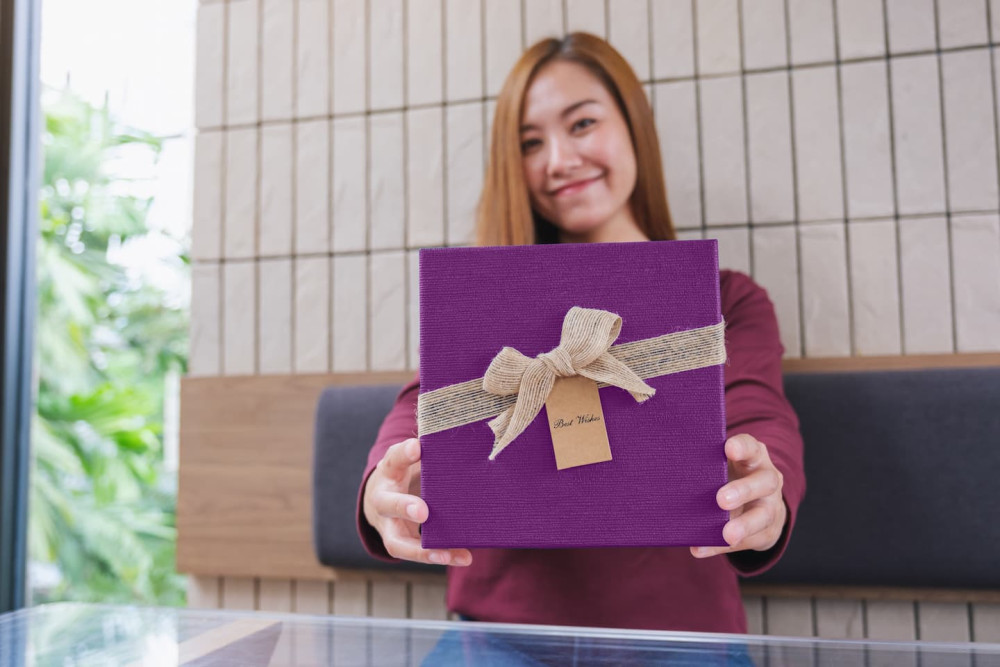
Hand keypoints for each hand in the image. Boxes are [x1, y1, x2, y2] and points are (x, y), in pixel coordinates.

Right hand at [363, 437, 472, 566]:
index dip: (404, 453)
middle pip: (387, 504)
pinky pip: (417, 554)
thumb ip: (429, 453)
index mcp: (389, 472)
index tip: (417, 447)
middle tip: (423, 512)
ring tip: (447, 555)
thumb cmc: (405, 473)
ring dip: (422, 550)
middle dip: (404, 507)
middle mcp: (383, 500)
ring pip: (398, 542)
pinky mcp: (400, 543)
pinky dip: (440, 556)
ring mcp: (388, 525)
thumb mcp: (412, 459)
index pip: (394, 459)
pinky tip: (462, 557)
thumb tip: (461, 442)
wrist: (381, 497)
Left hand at [690, 434, 786, 558]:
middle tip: (721, 500)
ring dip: (743, 526)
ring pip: (764, 515)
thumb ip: (705, 464)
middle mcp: (768, 479)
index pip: (752, 447)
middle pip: (765, 481)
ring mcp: (771, 506)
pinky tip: (700, 548)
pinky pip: (747, 541)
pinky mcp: (767, 531)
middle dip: (743, 491)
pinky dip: (722, 546)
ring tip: (726, 534)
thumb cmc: (731, 477)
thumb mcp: (723, 465)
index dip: (742, 447)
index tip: (728, 448)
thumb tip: (667, 467)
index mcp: (754, 457)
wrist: (760, 504)